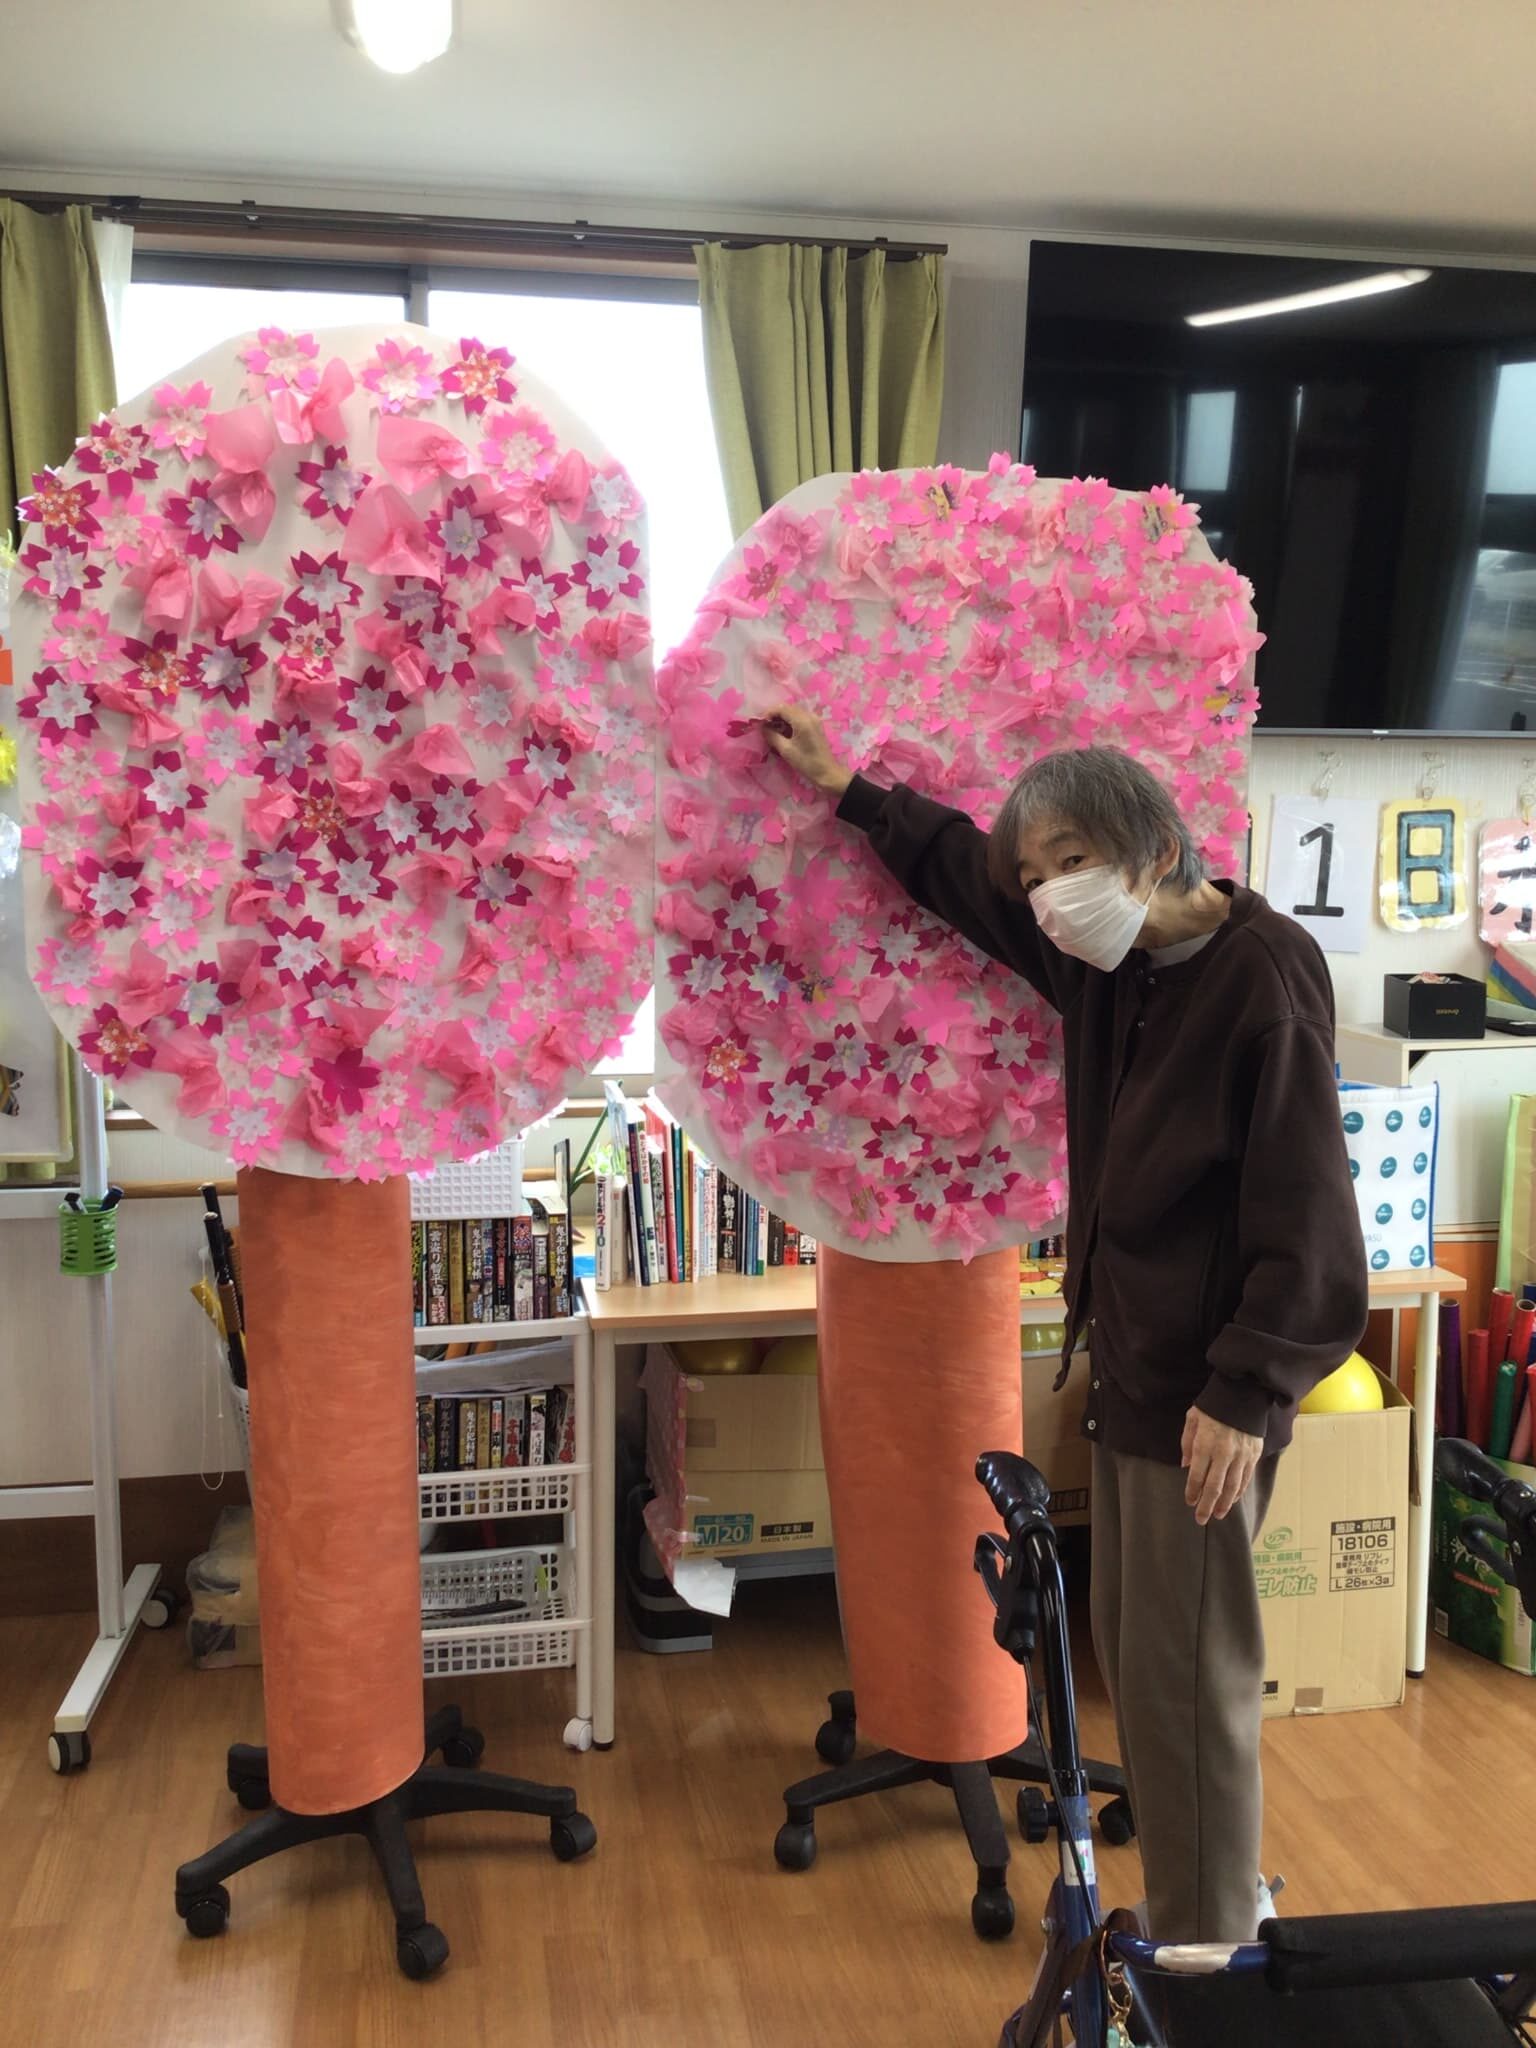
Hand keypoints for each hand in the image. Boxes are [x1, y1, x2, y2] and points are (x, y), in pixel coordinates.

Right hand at [763, 704, 851, 796]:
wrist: (826, 772)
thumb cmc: (806, 762)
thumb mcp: (786, 750)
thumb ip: (772, 736)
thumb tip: (762, 727)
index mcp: (802, 720)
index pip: (781, 708)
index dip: (768, 713)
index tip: (760, 723)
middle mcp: (809, 715)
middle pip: (787, 708)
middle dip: (774, 715)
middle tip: (764, 726)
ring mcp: (814, 719)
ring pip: (793, 712)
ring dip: (782, 718)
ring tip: (772, 730)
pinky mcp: (815, 725)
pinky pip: (799, 718)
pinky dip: (790, 722)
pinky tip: (784, 732)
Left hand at [1181, 1407, 1264, 1525]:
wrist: (1243, 1393)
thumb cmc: (1213, 1405)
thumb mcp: (1192, 1418)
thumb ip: (1187, 1443)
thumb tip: (1186, 1466)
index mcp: (1205, 1443)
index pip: (1197, 1475)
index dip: (1192, 1491)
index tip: (1189, 1502)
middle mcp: (1224, 1453)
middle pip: (1214, 1486)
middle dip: (1206, 1505)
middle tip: (1201, 1519)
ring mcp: (1241, 1455)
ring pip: (1232, 1486)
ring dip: (1224, 1503)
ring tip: (1218, 1514)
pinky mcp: (1254, 1454)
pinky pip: (1245, 1478)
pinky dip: (1238, 1492)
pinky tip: (1232, 1500)